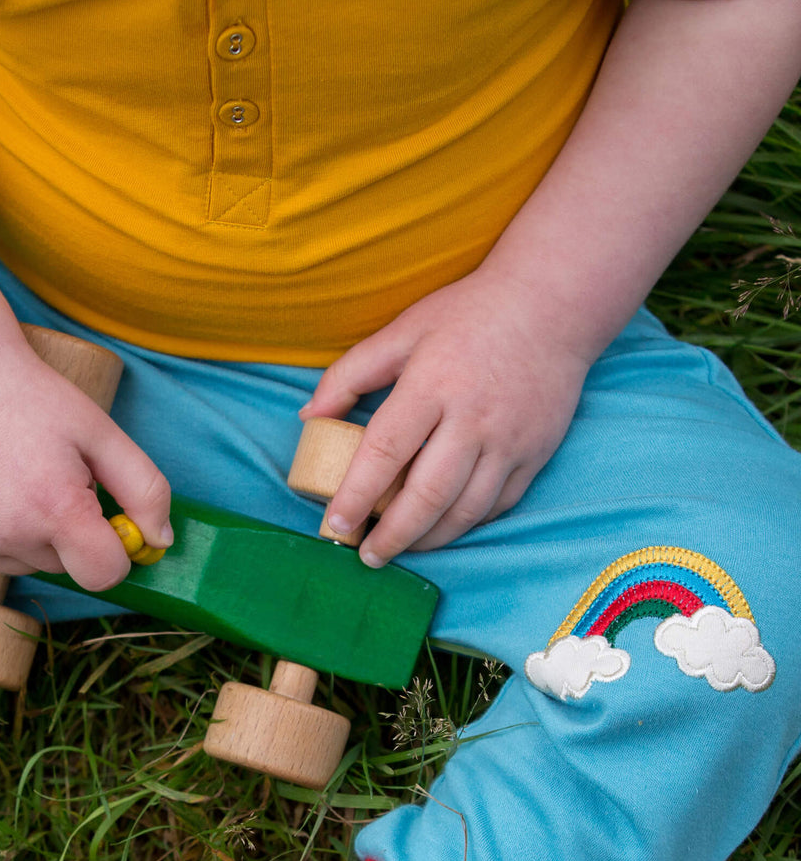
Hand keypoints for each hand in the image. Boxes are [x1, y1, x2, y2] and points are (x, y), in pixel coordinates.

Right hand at [0, 333, 170, 590]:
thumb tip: (160, 540)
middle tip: (57, 478)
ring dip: (36, 535)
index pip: (104, 574)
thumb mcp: (103, 434)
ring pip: (28, 562)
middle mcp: (9, 533)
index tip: (108, 517)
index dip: (116, 551)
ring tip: (22, 478)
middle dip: (73, 534)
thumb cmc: (34, 399)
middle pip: (67, 568)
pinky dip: (1, 528)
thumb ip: (144, 490)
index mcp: (55, 508)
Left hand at [303, 271, 592, 565]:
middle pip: (427, 494)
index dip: (356, 494)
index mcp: (432, 385)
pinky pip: (498, 504)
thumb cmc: (468, 315)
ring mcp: (509, 440)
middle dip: (392, 534)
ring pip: (465, 509)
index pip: (385, 452)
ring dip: (429, 538)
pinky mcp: (536, 452)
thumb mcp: (402, 330)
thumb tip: (308, 417)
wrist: (552, 305)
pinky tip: (443, 529)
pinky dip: (467, 524)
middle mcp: (472, 418)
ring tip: (400, 549)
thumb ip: (350, 374)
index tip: (334, 523)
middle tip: (366, 555)